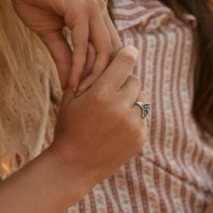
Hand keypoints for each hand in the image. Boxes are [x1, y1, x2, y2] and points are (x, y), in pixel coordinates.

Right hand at [3, 0, 121, 91]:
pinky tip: (71, 81)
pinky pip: (83, 43)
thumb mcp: (52, 34)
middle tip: (91, 101)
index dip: (105, 73)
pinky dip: (78, 65)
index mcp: (96, 13)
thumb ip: (64, 55)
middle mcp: (99, 10)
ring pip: (102, 49)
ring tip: (81, 96)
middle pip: (112, 52)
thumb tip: (70, 82)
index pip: (111, 48)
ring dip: (92, 76)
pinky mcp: (79, 9)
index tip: (94, 95)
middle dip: (103, 79)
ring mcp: (92, 8)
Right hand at [47, 46, 147, 184]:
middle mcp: (119, 108)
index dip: (128, 54)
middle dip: (125, 81)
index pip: (126, 61)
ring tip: (115, 109)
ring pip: (143, 97)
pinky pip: (144, 117)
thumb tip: (100, 46)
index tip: (129, 50)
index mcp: (100, 95)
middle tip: (112, 90)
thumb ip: (88, 72)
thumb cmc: (69, 127)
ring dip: (132, 98)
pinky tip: (117, 126)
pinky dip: (134, 117)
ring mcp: (132, 125)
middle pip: (135, 79)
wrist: (73, 166)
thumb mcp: (71, 98)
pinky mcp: (140, 138)